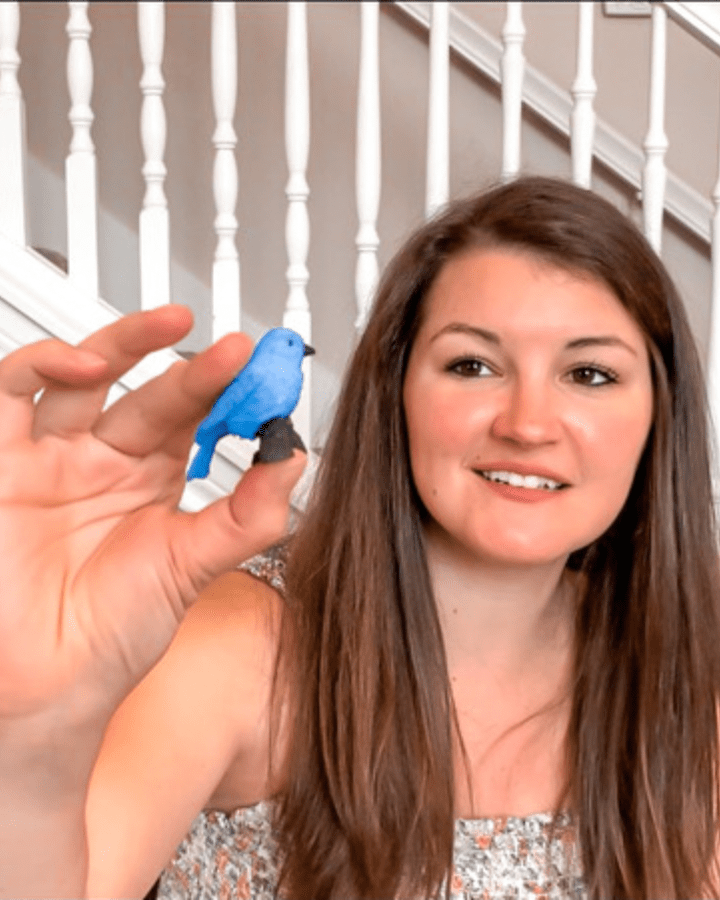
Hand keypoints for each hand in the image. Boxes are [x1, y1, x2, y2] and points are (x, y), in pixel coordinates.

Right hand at [0, 306, 304, 730]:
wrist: (51, 685)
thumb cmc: (113, 635)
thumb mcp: (193, 566)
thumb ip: (247, 514)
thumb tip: (294, 458)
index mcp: (148, 482)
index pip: (192, 419)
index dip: (226, 394)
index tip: (264, 375)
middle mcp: (101, 463)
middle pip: (148, 394)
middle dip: (192, 370)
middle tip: (233, 351)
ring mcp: (51, 458)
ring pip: (84, 377)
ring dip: (125, 343)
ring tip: (174, 328)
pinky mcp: (1, 461)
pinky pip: (10, 393)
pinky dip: (43, 366)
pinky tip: (87, 362)